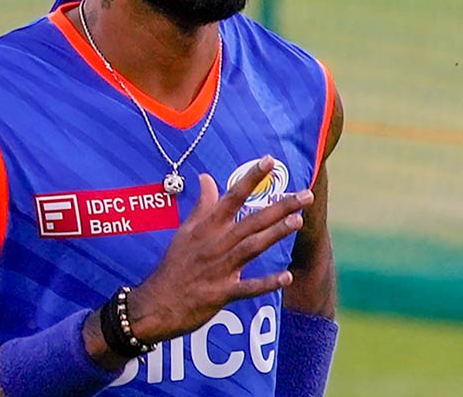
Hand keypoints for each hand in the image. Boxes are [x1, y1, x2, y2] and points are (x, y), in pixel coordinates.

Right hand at [126, 155, 312, 343]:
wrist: (157, 302)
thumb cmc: (175, 265)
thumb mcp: (185, 231)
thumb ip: (202, 205)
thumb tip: (206, 177)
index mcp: (207, 227)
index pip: (232, 196)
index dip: (251, 177)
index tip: (270, 160)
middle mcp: (216, 243)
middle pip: (252, 220)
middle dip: (280, 207)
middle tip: (306, 195)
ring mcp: (220, 268)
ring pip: (252, 246)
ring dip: (275, 234)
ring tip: (298, 221)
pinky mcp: (222, 293)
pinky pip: (248, 287)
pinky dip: (267, 283)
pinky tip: (286, 277)